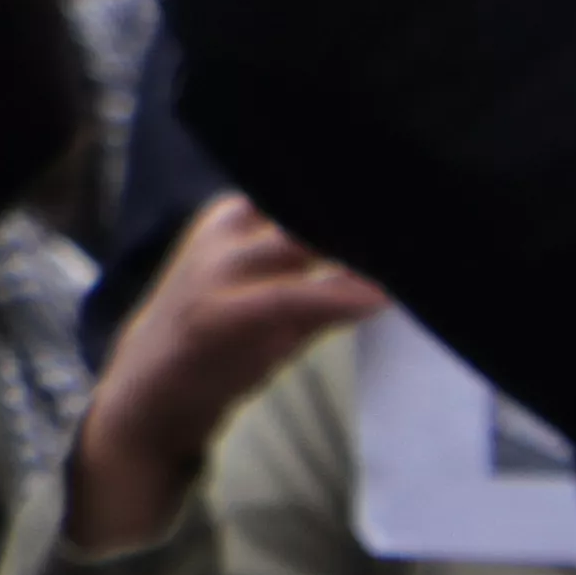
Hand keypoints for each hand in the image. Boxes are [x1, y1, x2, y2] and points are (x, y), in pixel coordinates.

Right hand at [66, 197, 385, 553]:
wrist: (150, 390)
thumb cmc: (219, 342)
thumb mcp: (265, 294)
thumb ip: (316, 272)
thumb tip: (389, 255)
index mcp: (231, 216)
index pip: (302, 184)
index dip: (353, 187)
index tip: (408, 188)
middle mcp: (224, 232)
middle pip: (305, 205)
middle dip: (361, 211)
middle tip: (424, 217)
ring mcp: (219, 269)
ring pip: (302, 240)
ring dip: (359, 248)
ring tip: (414, 250)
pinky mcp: (224, 313)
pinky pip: (295, 295)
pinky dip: (342, 294)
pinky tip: (380, 297)